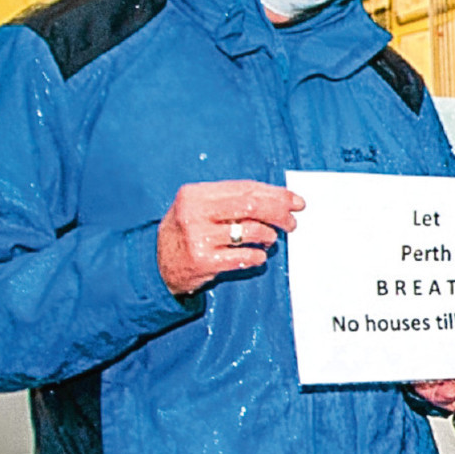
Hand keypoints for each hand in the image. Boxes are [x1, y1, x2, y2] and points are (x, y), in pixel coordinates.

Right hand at [157, 180, 302, 294]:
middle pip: (252, 206)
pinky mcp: (203, 261)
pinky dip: (259, 256)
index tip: (296, 201)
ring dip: (270, 236)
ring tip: (269, 240)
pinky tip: (257, 255)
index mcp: (195, 194)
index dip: (276, 194)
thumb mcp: (200, 208)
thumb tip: (280, 199)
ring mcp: (198, 238)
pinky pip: (246, 257)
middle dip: (279, 213)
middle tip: (291, 222)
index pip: (245, 188)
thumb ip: (232, 201)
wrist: (158, 264)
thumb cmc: (188, 232)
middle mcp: (194, 213)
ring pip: (252, 231)